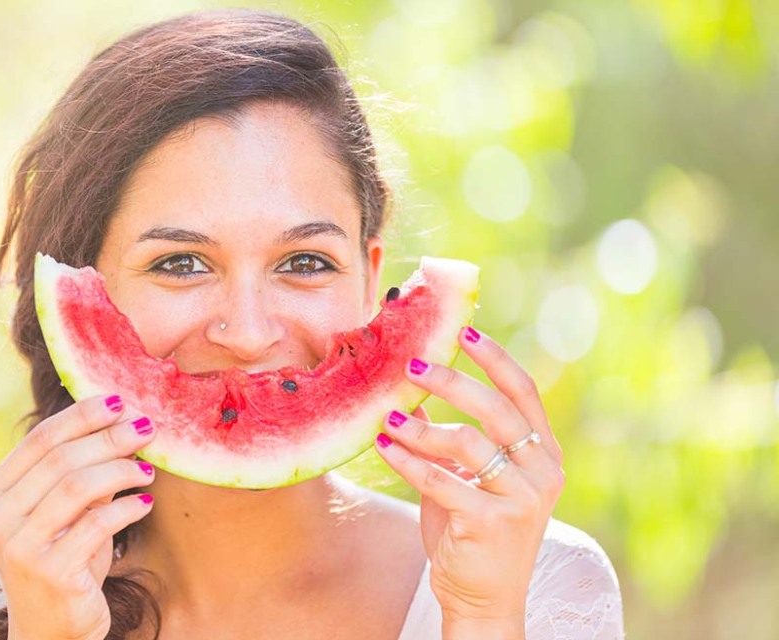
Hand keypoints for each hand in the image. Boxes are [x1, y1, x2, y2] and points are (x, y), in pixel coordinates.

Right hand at [0, 394, 156, 639]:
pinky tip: (144, 503)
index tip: (120, 401)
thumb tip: (122, 423)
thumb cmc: (62, 562)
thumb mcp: (67, 514)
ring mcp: (19, 547)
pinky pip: (98, 524)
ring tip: (148, 471)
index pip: (40, 440)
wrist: (51, 631)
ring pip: (79, 486)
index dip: (82, 415)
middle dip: (110, 438)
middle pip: (61, 459)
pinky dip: (127, 507)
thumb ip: (83, 473)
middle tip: (146, 429)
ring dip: (122, 470)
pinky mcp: (50, 571)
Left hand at [374, 326, 565, 625]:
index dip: (495, 358)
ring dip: (420, 426)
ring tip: (387, 418)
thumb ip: (456, 437)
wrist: (482, 597)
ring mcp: (522, 500)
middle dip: (452, 381)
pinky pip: (441, 480)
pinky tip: (384, 447)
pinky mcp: (492, 523)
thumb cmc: (470, 529)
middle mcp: (542, 473)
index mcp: (542, 454)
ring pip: (466, 442)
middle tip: (412, 367)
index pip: (524, 393)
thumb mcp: (470, 477)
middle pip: (496, 409)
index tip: (464, 329)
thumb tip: (417, 388)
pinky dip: (407, 460)